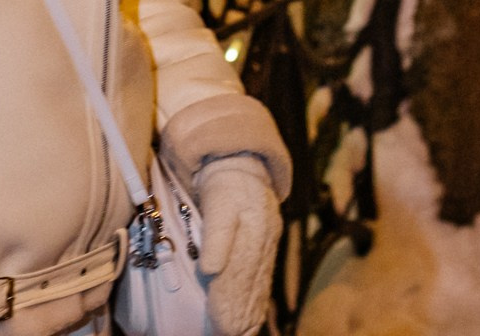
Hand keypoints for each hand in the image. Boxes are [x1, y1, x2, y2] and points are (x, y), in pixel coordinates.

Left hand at [196, 161, 278, 335]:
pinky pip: (262, 278)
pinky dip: (257, 299)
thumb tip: (211, 269)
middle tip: (229, 334)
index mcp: (254, 230)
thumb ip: (217, 235)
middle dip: (240, 313)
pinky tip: (253, 316)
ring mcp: (267, 243)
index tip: (222, 323)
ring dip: (250, 310)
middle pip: (250, 283)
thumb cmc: (224, 182)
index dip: (229, 301)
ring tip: (241, 332)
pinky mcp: (265, 245)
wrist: (241, 161)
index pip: (239, 275)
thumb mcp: (218, 202)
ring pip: (257, 284)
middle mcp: (265, 240)